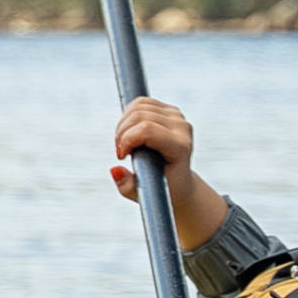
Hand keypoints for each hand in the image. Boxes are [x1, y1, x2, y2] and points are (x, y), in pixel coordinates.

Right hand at [110, 98, 229, 249]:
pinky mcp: (170, 110)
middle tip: (120, 151)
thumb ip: (126, 185)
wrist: (179, 180)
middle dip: (121, 133)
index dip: (127, 139)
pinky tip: (129, 132)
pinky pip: (141, 102)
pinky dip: (128, 116)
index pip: (147, 130)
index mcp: (180, 147)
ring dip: (123, 125)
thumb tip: (115, 169)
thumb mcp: (143, 194)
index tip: (121, 157)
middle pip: (139, 115)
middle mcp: (181, 127)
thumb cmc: (161, 188)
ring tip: (124, 143)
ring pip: (138, 106)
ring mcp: (177, 116)